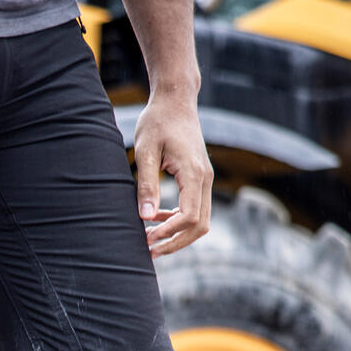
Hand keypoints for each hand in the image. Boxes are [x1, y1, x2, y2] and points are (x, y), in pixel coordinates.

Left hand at [133, 91, 212, 258]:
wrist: (175, 100)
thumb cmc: (157, 121)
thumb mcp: (145, 151)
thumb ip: (146, 184)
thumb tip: (145, 217)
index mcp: (194, 173)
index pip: (189, 216)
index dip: (169, 233)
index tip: (147, 238)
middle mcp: (205, 179)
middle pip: (200, 226)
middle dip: (175, 242)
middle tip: (148, 250)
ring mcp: (206, 179)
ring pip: (201, 221)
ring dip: (178, 235)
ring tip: (150, 241)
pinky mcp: (200, 178)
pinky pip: (197, 209)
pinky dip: (180, 221)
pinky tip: (157, 220)